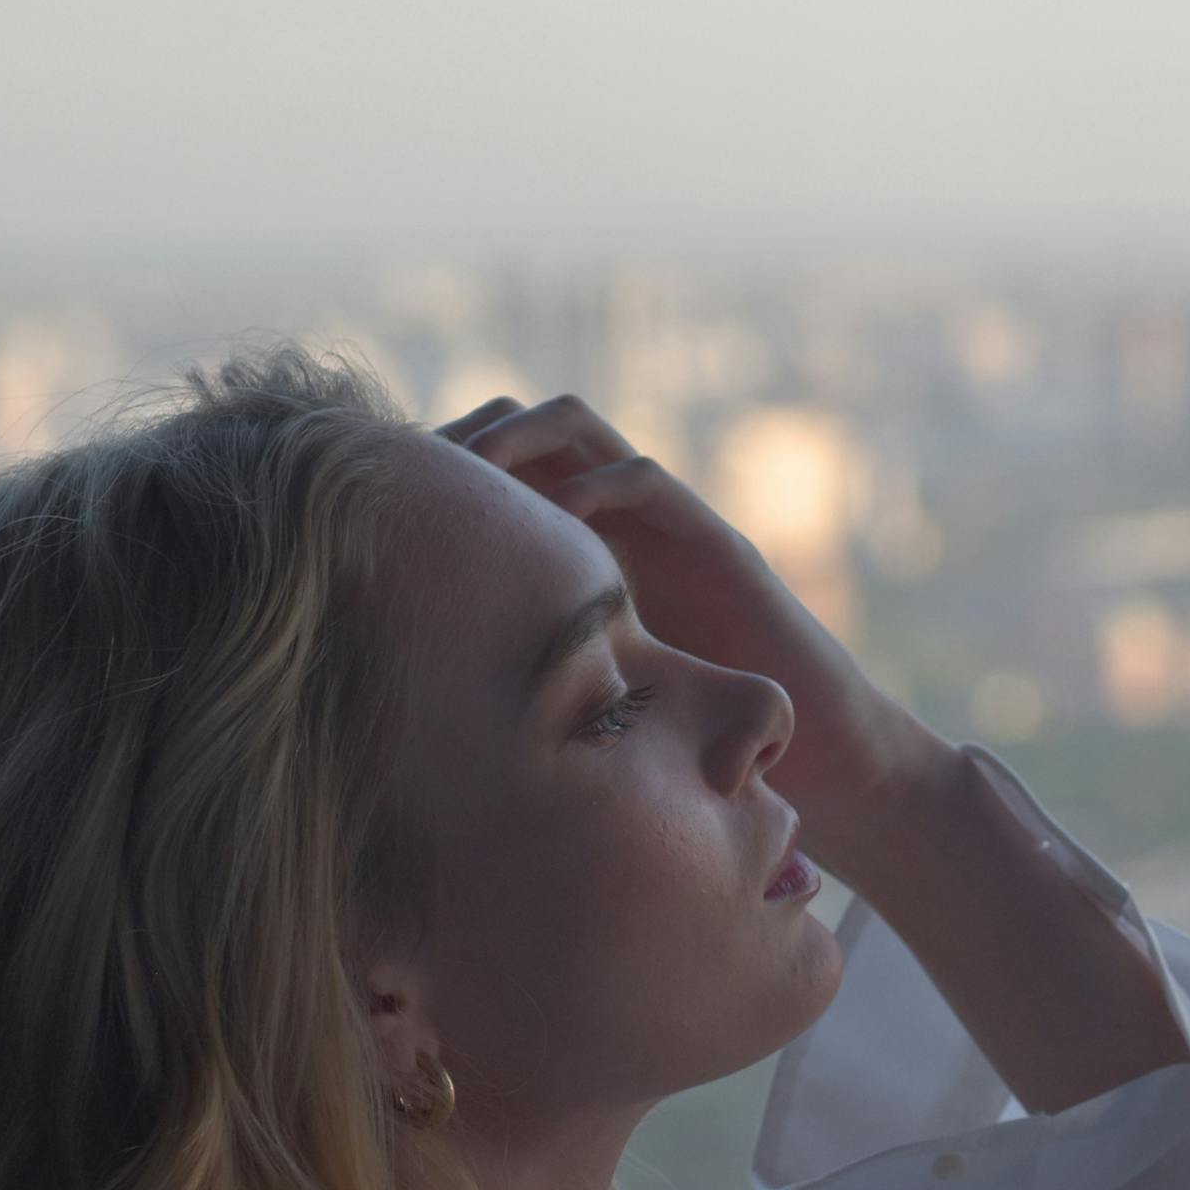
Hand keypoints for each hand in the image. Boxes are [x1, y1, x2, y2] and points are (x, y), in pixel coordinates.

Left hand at [437, 394, 944, 855]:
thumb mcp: (580, 706)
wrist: (814, 759)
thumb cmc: (696, 750)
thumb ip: (519, 684)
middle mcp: (617, 525)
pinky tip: (556, 519)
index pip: (495, 476)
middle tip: (410, 467)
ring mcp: (666, 524)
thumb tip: (404, 713)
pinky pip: (646, 480)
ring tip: (470, 468)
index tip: (376, 494)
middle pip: (525, 430)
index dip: (438, 472)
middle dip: (462, 435)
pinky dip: (594, 485)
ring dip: (518, 436)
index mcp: (579, 554)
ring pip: (579, 430)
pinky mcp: (712, 541)